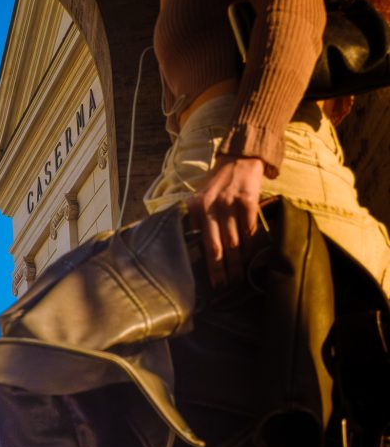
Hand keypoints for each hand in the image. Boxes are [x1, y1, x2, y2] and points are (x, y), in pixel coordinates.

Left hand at [186, 155, 264, 287]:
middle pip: (215, 247)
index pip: (199, 243)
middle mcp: (210, 206)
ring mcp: (229, 203)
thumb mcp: (200, 198)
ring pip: (234, 242)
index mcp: (195, 208)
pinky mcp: (248, 201)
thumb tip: (196, 250)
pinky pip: (250, 230)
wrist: (239, 159)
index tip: (208, 282)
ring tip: (238, 278)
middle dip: (220, 270)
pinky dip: (251, 246)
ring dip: (236, 263)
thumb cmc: (218, 184)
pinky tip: (251, 258)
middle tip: (223, 287)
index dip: (204, 264)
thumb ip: (197, 220)